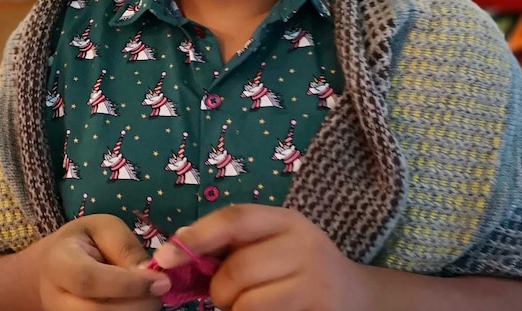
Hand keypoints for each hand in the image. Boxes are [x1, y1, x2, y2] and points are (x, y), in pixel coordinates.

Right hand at [36, 213, 170, 310]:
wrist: (53, 267)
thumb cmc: (83, 241)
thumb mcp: (104, 228)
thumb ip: (125, 248)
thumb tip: (150, 274)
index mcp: (58, 263)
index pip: (89, 279)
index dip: (128, 284)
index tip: (161, 281)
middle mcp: (56, 299)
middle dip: (138, 304)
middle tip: (161, 288)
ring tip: (146, 292)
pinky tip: (136, 301)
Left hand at [151, 205, 366, 310]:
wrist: (356, 296)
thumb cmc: (299, 266)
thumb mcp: (273, 240)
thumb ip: (232, 240)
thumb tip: (178, 245)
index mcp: (286, 220)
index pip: (235, 219)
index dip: (196, 237)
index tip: (165, 257)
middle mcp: (304, 245)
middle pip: (237, 270)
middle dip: (219, 290)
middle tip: (226, 295)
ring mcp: (314, 283)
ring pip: (247, 304)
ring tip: (247, 305)